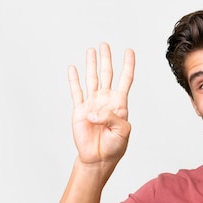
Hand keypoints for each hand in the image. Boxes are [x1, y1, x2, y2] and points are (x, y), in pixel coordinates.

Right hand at [68, 43, 134, 166]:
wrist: (98, 158)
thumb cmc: (114, 146)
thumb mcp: (122, 132)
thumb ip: (111, 118)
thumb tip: (93, 111)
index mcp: (119, 104)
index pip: (125, 80)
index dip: (128, 65)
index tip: (129, 51)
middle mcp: (106, 100)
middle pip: (107, 74)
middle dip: (106, 59)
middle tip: (104, 45)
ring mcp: (93, 104)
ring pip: (92, 79)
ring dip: (91, 64)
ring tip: (91, 50)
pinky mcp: (80, 110)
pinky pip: (76, 91)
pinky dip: (74, 80)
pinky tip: (73, 68)